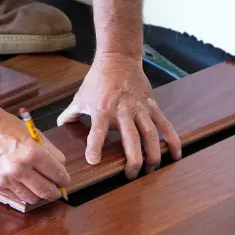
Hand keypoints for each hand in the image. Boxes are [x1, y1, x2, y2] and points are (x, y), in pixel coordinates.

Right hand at [0, 77, 69, 204]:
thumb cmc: (4, 125)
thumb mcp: (32, 133)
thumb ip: (49, 150)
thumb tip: (60, 166)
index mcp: (32, 152)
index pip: (58, 174)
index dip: (64, 179)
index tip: (64, 180)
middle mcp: (20, 168)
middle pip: (47, 191)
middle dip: (56, 192)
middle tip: (57, 189)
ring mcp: (7, 178)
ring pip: (33, 198)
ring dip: (39, 195)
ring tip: (40, 187)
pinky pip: (16, 196)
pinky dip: (23, 192)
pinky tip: (24, 185)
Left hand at [58, 52, 181, 179]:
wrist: (118, 58)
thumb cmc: (97, 80)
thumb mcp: (80, 97)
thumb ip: (69, 115)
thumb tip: (59, 128)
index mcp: (102, 110)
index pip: (97, 131)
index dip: (95, 146)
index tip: (94, 161)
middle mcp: (122, 111)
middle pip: (131, 138)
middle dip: (133, 159)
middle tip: (131, 176)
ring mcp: (140, 109)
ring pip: (151, 134)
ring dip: (153, 154)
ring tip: (152, 169)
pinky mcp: (152, 106)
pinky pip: (165, 125)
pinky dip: (172, 140)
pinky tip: (175, 155)